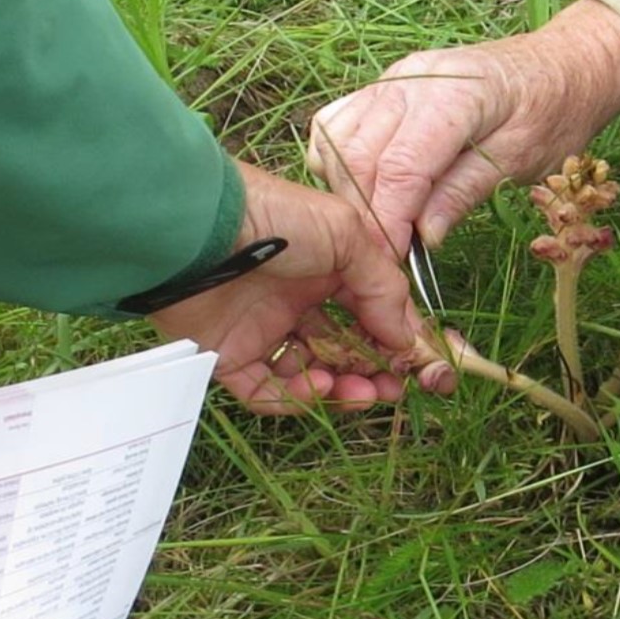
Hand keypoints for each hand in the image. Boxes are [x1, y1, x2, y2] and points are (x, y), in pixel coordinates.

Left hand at [147, 161, 454, 411]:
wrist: (199, 230)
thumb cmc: (277, 219)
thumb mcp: (348, 236)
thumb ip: (384, 287)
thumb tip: (408, 338)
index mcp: (328, 266)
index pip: (372, 311)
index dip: (398, 340)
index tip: (420, 365)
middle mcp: (297, 298)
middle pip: (344, 348)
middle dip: (373, 371)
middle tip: (393, 388)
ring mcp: (264, 328)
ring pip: (310, 374)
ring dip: (340, 389)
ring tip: (360, 393)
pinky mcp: (230, 355)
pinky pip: (267, 391)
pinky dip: (296, 398)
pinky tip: (317, 388)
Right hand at [308, 0, 619, 256]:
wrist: (560, 65)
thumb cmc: (552, 111)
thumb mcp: (523, 158)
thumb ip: (466, 191)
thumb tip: (423, 237)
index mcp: (453, 94)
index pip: (401, 166)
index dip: (389, 221)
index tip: (390, 264)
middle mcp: (409, 80)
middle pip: (358, 156)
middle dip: (363, 213)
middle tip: (383, 258)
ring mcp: (390, 80)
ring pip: (337, 141)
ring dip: (347, 191)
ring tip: (377, 228)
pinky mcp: (381, 88)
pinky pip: (337, 125)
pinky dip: (338, 163)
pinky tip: (366, 191)